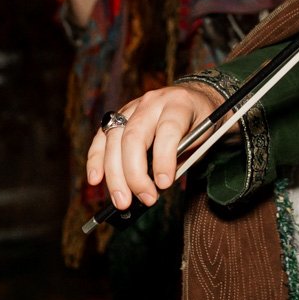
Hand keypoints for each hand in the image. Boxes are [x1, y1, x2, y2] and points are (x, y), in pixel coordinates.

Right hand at [86, 82, 222, 210]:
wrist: (195, 99)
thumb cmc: (200, 123)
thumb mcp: (202, 138)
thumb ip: (181, 158)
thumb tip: (156, 186)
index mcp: (179, 103)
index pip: (168, 130)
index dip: (164, 159)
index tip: (164, 184)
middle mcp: (153, 101)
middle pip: (134, 136)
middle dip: (135, 173)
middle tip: (144, 198)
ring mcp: (133, 106)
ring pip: (114, 138)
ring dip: (114, 174)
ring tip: (121, 200)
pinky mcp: (119, 115)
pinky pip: (102, 137)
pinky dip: (97, 159)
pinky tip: (96, 179)